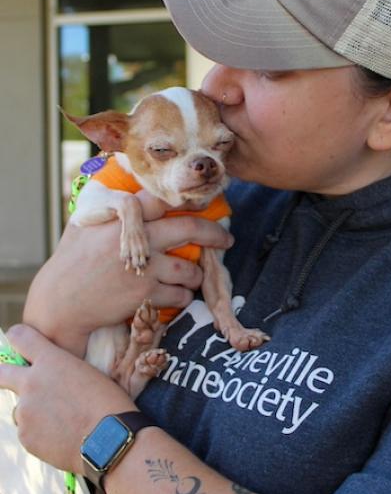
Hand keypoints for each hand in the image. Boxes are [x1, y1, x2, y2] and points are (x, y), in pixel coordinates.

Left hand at [0, 324, 134, 472]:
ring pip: (20, 409)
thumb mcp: (87, 373)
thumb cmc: (108, 403)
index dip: (18, 338)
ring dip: (33, 412)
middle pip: (1, 373)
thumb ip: (62, 371)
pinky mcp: (25, 436)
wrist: (110, 440)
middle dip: (5, 375)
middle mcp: (31, 382)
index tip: (21, 344)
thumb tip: (54, 378)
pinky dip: (40, 434)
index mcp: (50, 361)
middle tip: (13, 381)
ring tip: (61, 422)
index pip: (19, 337)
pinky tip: (63, 436)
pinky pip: (28, 431)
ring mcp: (25, 411)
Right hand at [24, 193, 232, 353]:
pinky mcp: (145, 295)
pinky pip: (180, 295)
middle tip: (227, 239)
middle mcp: (135, 240)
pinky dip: (183, 297)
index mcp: (120, 218)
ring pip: (189, 269)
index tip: (204, 202)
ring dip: (196, 275)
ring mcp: (143, 268)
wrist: (60, 304)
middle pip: (187, 228)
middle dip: (213, 233)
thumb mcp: (84, 225)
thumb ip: (109, 210)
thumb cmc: (70, 263)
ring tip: (193, 277)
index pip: (159, 198)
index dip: (186, 198)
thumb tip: (126, 189)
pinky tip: (176, 296)